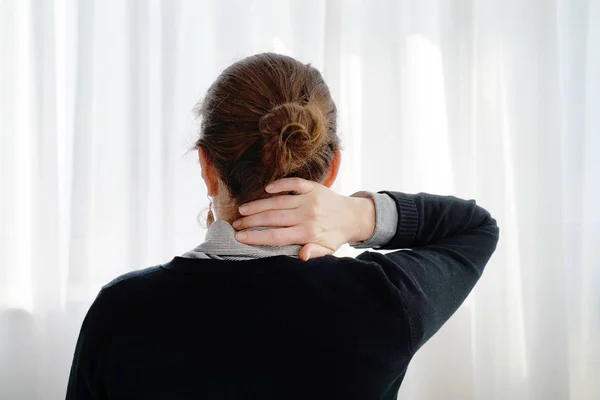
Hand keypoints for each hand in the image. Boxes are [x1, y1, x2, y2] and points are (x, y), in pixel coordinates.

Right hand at [232, 178, 375, 260]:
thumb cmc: (335, 236)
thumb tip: (301, 257)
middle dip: (250, 222)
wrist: (354, 216)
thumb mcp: (327, 250)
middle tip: (235, 225)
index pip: (276, 236)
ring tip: (242, 211)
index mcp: (308, 233)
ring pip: (277, 202)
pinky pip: (293, 184)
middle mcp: (307, 215)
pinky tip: (266, 189)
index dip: (256, 237)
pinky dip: (280, 185)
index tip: (240, 238)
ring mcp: (309, 199)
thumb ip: (314, 253)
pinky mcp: (312, 187)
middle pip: (272, 218)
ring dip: (258, 205)